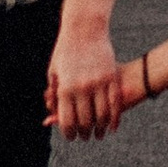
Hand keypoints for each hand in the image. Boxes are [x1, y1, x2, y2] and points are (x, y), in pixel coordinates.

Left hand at [45, 14, 125, 140]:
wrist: (85, 29)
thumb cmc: (66, 52)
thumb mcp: (54, 72)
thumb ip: (54, 96)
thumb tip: (52, 118)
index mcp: (65, 88)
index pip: (67, 121)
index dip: (68, 133)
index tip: (71, 137)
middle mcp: (82, 87)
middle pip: (85, 122)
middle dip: (85, 133)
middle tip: (84, 137)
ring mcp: (99, 83)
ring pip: (102, 116)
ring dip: (100, 129)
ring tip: (98, 134)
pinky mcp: (112, 78)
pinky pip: (115, 105)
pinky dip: (114, 119)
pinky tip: (112, 127)